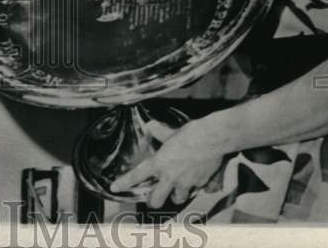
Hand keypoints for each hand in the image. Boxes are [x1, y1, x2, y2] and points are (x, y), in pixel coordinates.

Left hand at [109, 119, 224, 208]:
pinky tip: (198, 180)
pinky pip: (196, 192)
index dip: (124, 183)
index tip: (115, 188)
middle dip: (154, 201)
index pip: (137, 175)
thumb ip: (159, 132)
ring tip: (177, 188)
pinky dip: (196, 188)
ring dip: (176, 195)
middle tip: (154, 197)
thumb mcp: (170, 131)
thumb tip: (150, 125)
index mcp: (159, 163)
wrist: (213, 138)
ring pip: (177, 199)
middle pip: (156, 200)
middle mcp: (170, 177)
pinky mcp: (201, 185)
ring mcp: (186, 183)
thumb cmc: (190, 133)